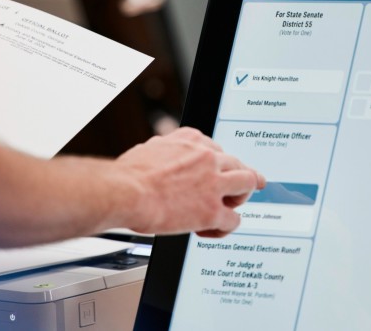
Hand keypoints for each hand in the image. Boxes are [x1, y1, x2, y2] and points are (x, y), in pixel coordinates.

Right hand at [115, 127, 264, 237]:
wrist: (124, 192)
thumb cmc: (130, 175)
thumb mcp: (152, 148)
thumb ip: (167, 151)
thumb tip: (162, 154)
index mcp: (192, 141)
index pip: (217, 149)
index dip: (214, 165)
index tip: (211, 173)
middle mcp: (207, 158)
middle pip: (238, 164)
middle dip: (237, 177)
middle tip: (237, 189)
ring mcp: (213, 184)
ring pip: (246, 184)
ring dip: (239, 197)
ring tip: (228, 208)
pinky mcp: (212, 211)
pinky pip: (233, 220)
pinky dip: (225, 227)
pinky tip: (212, 230)